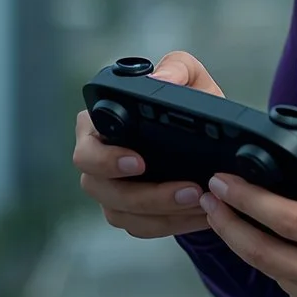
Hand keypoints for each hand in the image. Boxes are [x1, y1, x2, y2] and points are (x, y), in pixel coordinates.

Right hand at [71, 50, 226, 238]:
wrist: (208, 143)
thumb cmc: (191, 105)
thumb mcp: (192, 80)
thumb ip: (178, 69)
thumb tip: (161, 80)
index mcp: (98, 124)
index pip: (87, 147)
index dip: (107, 160)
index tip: (141, 162)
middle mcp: (95, 160)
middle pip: (99, 188)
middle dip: (145, 194)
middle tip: (189, 190)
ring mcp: (108, 191)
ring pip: (122, 213)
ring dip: (165, 212)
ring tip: (203, 201)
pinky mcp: (128, 214)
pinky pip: (144, 228)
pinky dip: (175, 224)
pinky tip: (203, 215)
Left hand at [199, 124, 296, 296]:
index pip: (285, 218)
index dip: (246, 198)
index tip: (222, 180)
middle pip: (263, 251)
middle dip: (228, 221)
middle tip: (209, 197)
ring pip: (273, 274)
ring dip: (247, 246)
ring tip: (230, 219)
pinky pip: (292, 295)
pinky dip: (281, 272)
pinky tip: (277, 251)